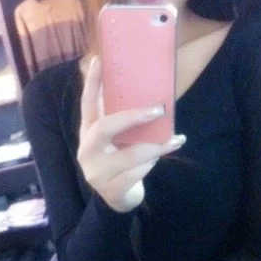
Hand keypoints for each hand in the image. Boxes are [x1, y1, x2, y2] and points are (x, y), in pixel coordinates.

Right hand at [78, 57, 186, 212]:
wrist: (117, 200)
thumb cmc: (121, 162)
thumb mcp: (118, 139)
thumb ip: (124, 120)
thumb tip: (147, 91)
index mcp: (88, 132)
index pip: (88, 104)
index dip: (92, 83)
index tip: (100, 60)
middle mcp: (87, 150)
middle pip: (104, 127)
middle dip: (132, 117)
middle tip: (158, 109)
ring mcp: (97, 171)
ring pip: (129, 155)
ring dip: (154, 146)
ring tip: (173, 139)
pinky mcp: (111, 189)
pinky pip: (136, 173)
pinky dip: (153, 164)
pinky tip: (165, 155)